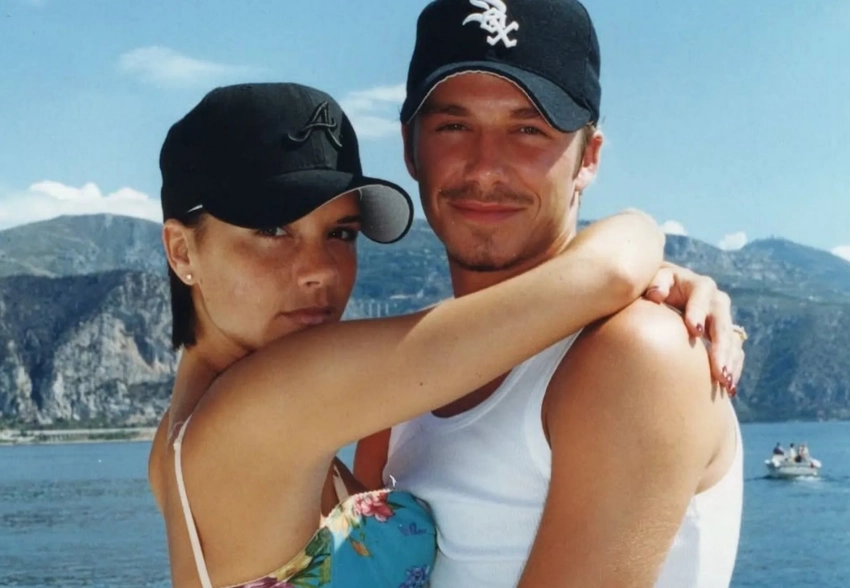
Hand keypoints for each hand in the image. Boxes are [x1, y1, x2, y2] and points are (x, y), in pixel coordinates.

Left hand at [643, 262, 744, 394]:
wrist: (663, 291)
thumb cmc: (652, 286)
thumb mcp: (651, 280)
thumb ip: (654, 284)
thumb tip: (656, 294)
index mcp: (697, 285)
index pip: (701, 295)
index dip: (698, 311)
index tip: (694, 330)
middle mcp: (715, 300)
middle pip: (722, 322)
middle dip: (721, 346)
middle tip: (718, 369)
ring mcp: (722, 319)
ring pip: (731, 340)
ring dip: (730, 362)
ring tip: (725, 383)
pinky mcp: (724, 335)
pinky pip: (734, 352)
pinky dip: (732, 369)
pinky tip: (729, 389)